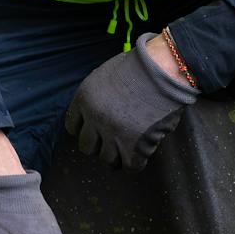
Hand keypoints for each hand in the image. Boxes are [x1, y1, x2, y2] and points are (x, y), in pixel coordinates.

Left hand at [65, 33, 196, 170]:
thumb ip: (97, 96)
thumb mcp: (105, 75)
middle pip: (86, 147)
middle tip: (112, 140)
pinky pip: (130, 166)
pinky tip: (141, 153)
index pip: (72, 127)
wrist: (162, 69)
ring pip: (106, 159)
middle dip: (98, 145)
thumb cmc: (140, 67)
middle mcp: (94, 118)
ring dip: (116, 156)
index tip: (95, 131)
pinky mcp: (134, 145)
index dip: (86, 130)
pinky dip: (135, 162)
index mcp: (84, 99)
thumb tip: (98, 115)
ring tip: (127, 149)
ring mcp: (113, 134)